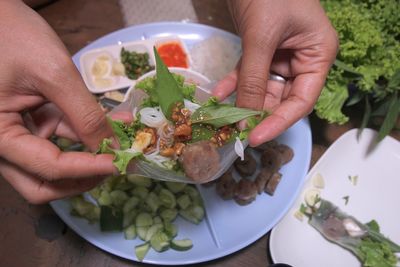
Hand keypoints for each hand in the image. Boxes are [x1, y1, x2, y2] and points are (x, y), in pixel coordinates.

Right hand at [0, 1, 115, 202]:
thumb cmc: (13, 36)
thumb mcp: (53, 74)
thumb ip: (84, 114)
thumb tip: (111, 146)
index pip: (46, 167)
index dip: (86, 169)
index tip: (118, 163)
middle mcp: (2, 143)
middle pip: (42, 183)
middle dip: (81, 179)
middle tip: (113, 167)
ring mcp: (17, 134)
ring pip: (51, 167)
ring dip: (86, 160)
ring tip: (118, 147)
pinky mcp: (30, 123)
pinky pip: (57, 140)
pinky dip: (83, 137)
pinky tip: (109, 128)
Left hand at [213, 0, 337, 145]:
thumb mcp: (262, 36)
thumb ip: (253, 77)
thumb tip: (243, 116)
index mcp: (317, 55)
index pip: (302, 100)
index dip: (279, 122)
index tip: (256, 138)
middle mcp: (301, 60)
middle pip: (281, 99)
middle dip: (257, 114)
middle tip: (235, 131)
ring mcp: (280, 57)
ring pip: (262, 90)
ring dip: (241, 102)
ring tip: (222, 117)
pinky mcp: (261, 52)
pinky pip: (247, 75)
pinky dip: (232, 84)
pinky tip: (217, 94)